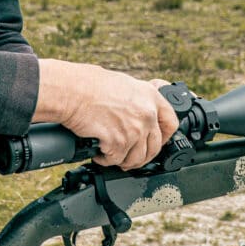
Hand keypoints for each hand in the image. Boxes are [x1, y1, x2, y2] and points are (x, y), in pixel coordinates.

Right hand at [33, 60, 179, 169]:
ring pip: (136, 158)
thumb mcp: (125, 85)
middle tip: (129, 155)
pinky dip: (105, 160)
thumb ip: (138, 101)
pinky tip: (99, 153)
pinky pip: (115, 160)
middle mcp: (147, 114)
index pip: (171, 123)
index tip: (157, 142)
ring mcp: (135, 130)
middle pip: (154, 147)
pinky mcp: (119, 143)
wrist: (73, 91)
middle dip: (141, 155)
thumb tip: (140, 114)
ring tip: (112, 155)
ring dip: (123, 160)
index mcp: (151, 97)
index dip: (164, 137)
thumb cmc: (90, 84)